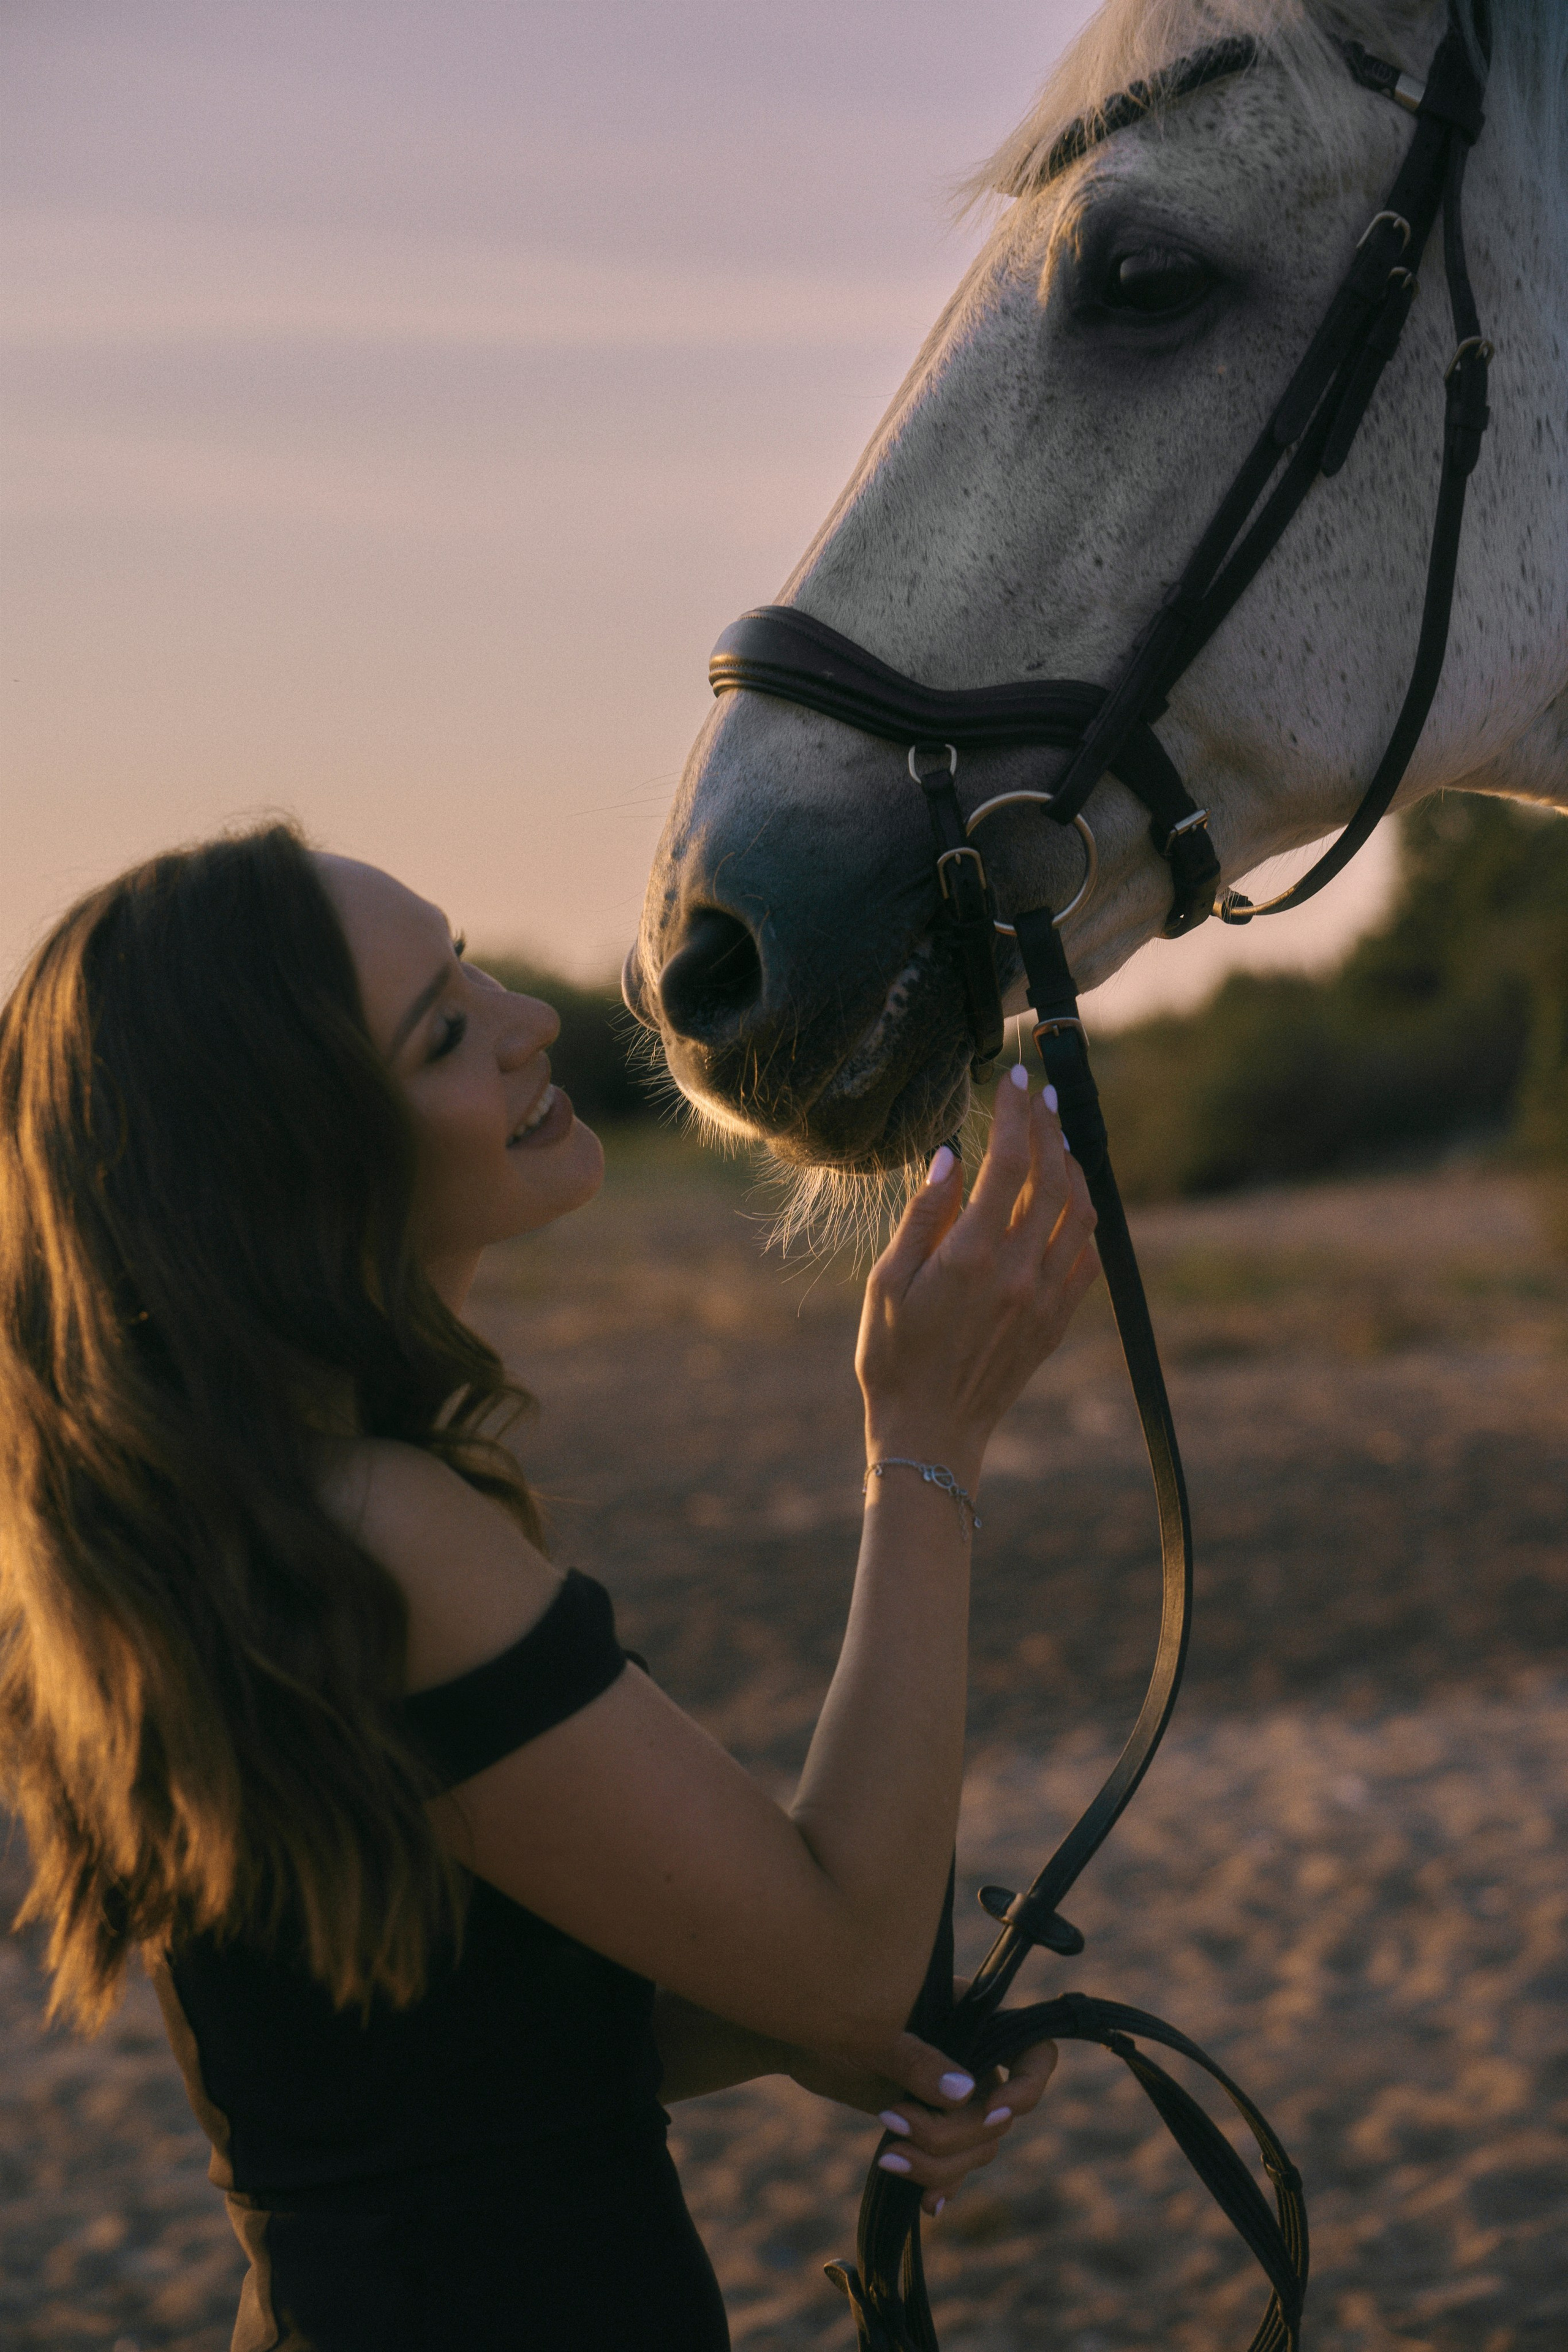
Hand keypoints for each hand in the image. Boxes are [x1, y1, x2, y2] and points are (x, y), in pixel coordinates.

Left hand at [787, 2005, 1058, 2216]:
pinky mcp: (933, 2124)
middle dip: (952, 2134)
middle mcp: (975, 2057)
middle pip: (998, 2117)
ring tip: (888, 2159)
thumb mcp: (875, 2035)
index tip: (989, 2109)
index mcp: (974, 2017)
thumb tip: (968, 2093)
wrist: (795, 2034)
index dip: (1026, 2087)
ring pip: (978, 2148)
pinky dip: (942, 2182)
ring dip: (938, 2163)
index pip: (1036, 2053)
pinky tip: (928, 2203)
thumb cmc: (832, 2015)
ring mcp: (955, 2094)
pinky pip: (957, 2165)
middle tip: (894, 2124)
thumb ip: (919, 2060)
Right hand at [857, 1069, 1098, 1482]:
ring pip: (1079, 1212)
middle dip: (1047, 1126)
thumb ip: (921, 1217)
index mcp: (969, 1258)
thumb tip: (950, 1157)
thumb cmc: (894, 1358)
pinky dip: (1084, 1216)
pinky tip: (1069, 1198)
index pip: (1007, 1163)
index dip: (1015, 1114)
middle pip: (1050, 1177)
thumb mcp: (885, 1283)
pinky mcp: (1058, 1320)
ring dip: (1072, 1166)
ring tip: (1056, 1137)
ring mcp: (1045, 1298)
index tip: (1014, 1080)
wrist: (931, 1432)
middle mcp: (1017, 1273)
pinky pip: (1088, 1255)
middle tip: (1038, 1094)